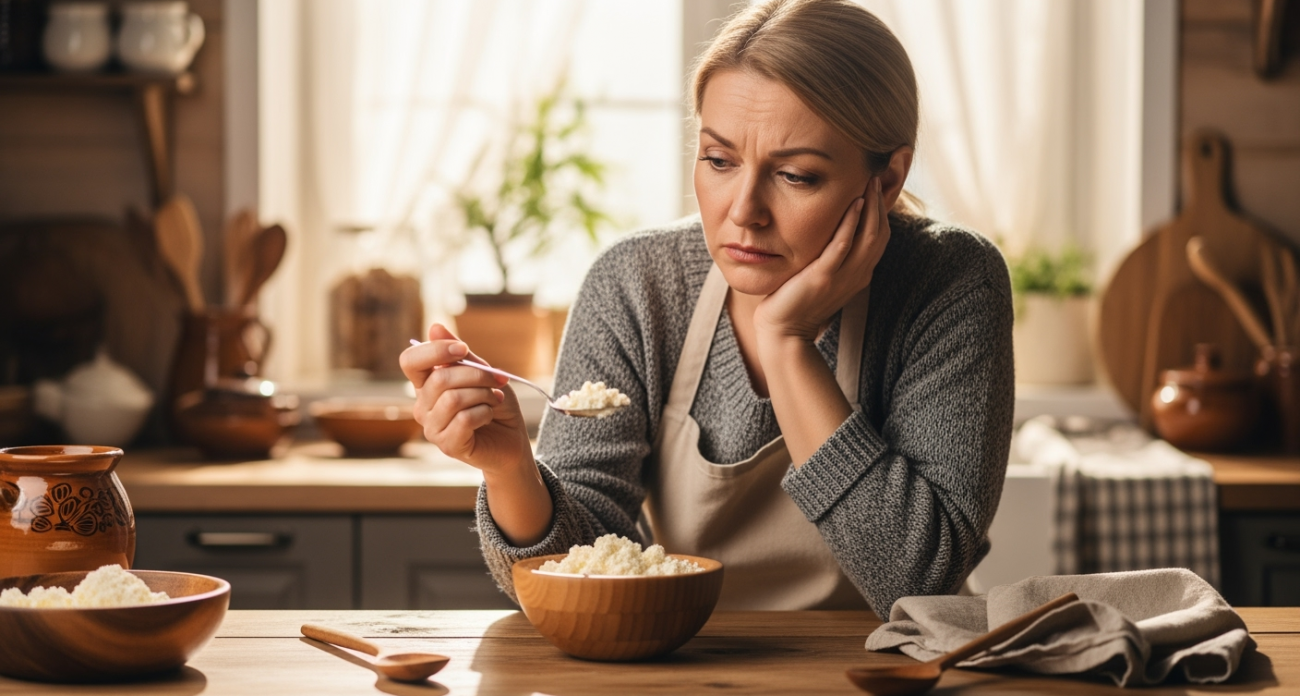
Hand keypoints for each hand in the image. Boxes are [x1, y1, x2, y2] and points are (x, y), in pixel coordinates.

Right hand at [399, 323, 533, 474]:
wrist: (512, 439)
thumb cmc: (495, 404)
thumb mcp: (482, 373)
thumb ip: (460, 355)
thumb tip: (434, 327)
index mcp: (426, 385)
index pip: (410, 361)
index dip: (435, 350)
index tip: (463, 349)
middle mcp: (422, 406)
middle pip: (439, 379)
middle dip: (476, 375)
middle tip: (497, 381)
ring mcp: (432, 428)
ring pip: (453, 399)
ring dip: (483, 395)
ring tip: (494, 400)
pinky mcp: (447, 445)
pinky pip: (464, 419)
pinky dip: (484, 413)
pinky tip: (489, 416)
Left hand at [753, 177, 889, 343]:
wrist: (783, 332)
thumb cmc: (796, 302)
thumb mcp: (820, 275)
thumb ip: (829, 256)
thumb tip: (828, 232)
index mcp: (858, 274)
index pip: (880, 237)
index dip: (882, 211)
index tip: (876, 186)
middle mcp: (857, 275)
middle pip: (880, 233)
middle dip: (881, 202)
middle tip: (877, 175)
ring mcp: (843, 277)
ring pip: (869, 237)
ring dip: (871, 206)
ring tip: (869, 181)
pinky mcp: (824, 278)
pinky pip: (843, 246)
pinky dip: (851, 223)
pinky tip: (853, 203)